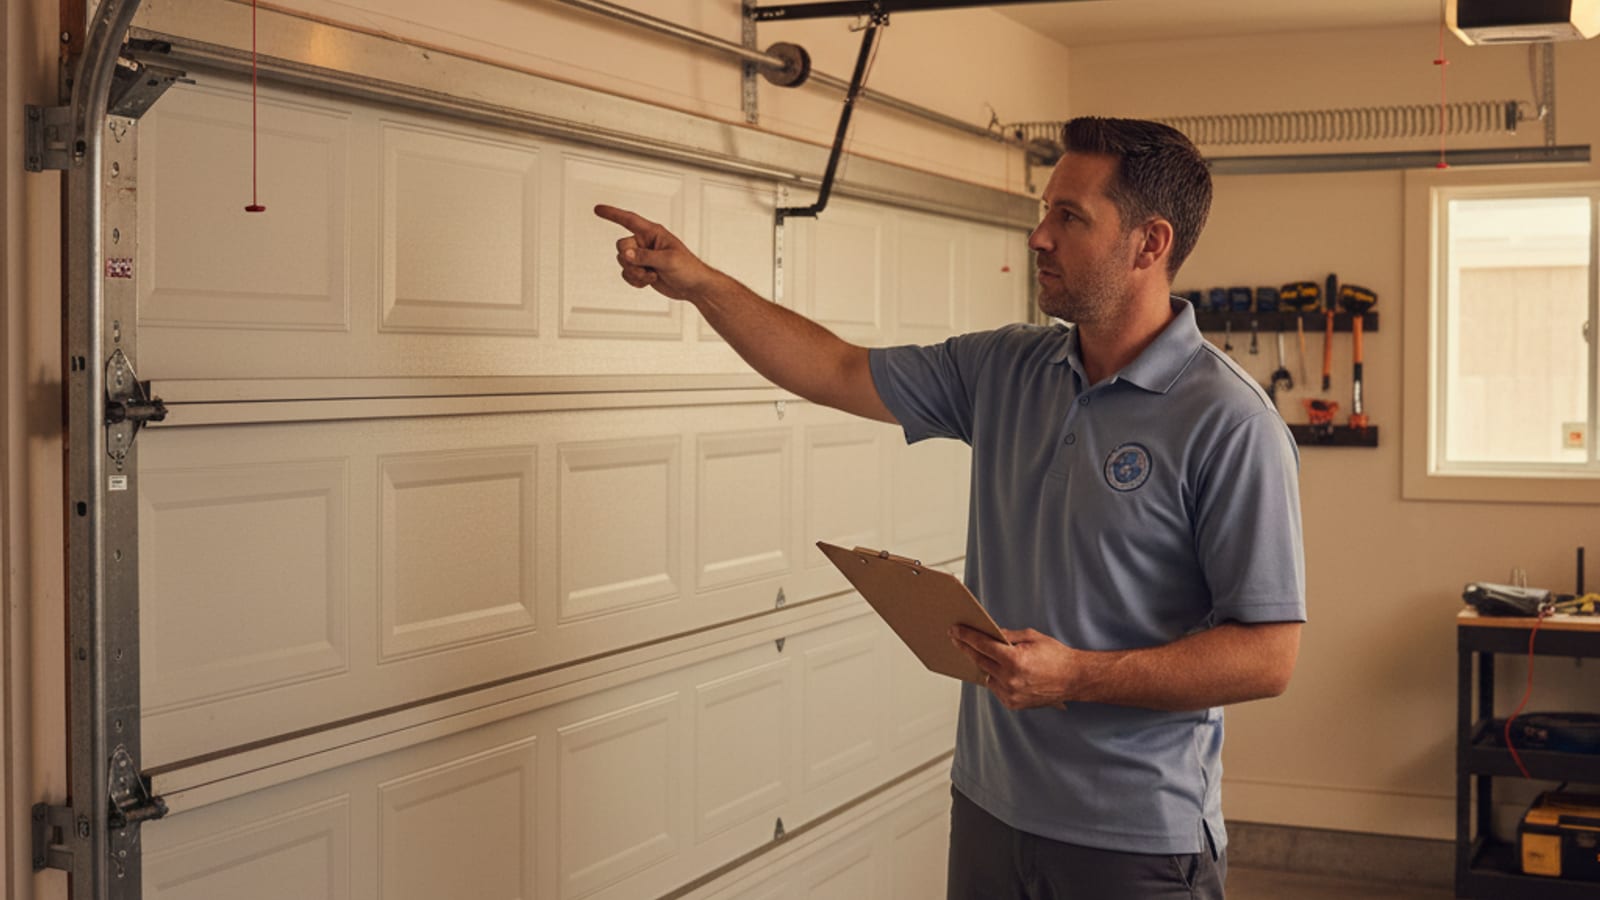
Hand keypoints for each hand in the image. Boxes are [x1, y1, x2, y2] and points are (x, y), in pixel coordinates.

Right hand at [594, 205, 718, 300]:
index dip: (612, 214)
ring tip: (652, 276)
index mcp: (653, 233)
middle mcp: (645, 242)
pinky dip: (635, 281)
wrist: (693, 286)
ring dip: (635, 273)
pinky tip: (649, 281)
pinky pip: (627, 274)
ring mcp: (643, 257)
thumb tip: (626, 254)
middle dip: (630, 261)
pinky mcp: (642, 270)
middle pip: (621, 246)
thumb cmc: (688, 268)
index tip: (598, 209)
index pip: (629, 220)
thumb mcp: (668, 260)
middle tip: (647, 268)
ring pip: (622, 262)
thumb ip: (645, 256)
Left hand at [950, 625, 1074, 710]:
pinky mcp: (1013, 704)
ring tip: (980, 654)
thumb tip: (990, 634)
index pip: (982, 645)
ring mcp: (1011, 694)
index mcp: (1014, 659)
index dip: (966, 636)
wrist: (1074, 679)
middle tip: (956, 638)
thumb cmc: (1056, 656)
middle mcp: (1010, 678)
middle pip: (979, 660)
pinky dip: (996, 679)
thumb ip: (1009, 636)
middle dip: (966, 648)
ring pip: (986, 675)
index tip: (955, 630)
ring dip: (984, 664)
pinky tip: (999, 671)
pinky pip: (996, 688)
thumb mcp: (1032, 637)